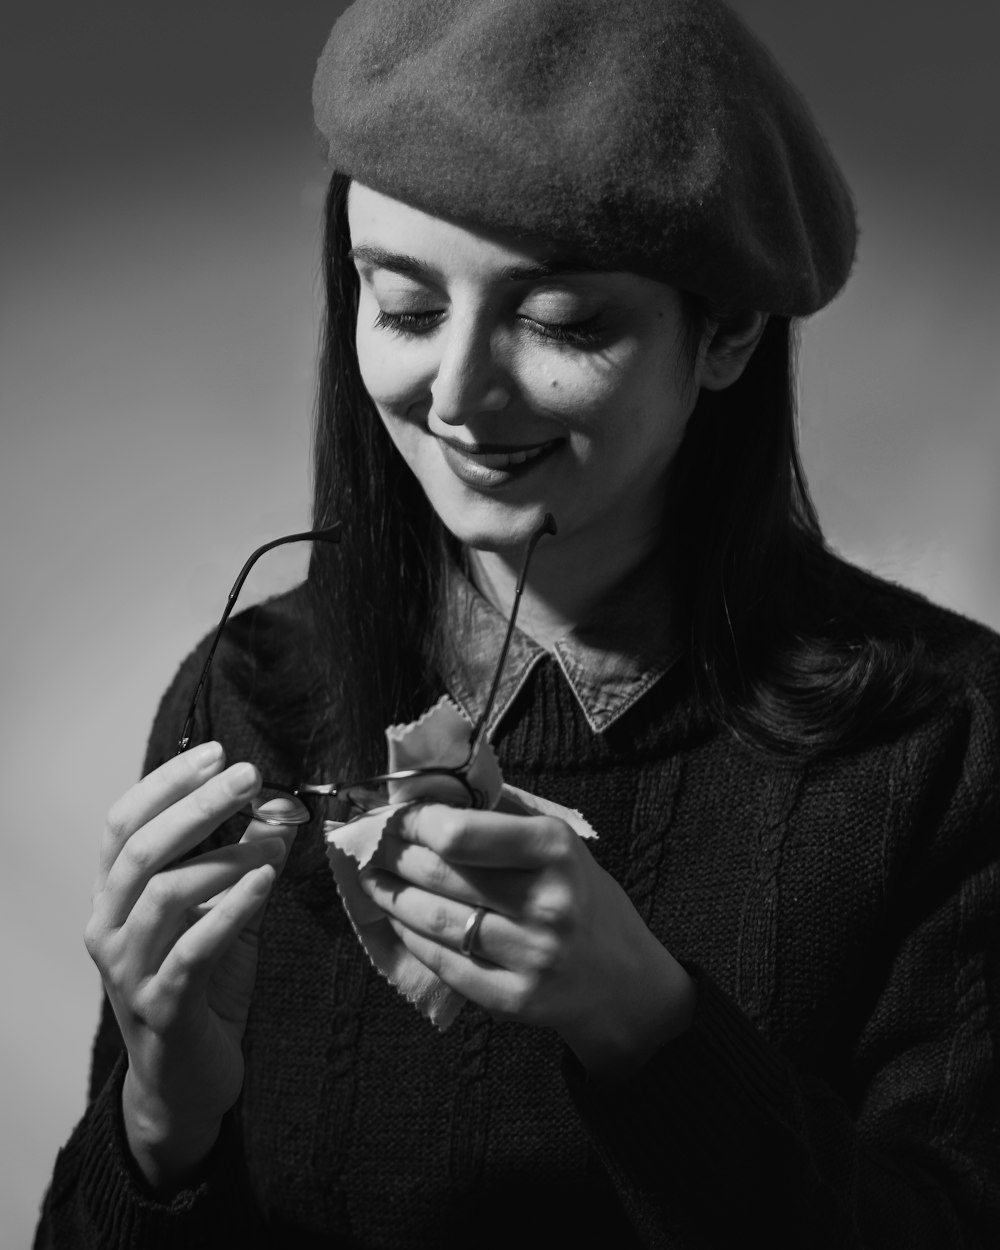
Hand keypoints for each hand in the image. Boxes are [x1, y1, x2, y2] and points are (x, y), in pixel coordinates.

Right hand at [84, 742, 297, 1189]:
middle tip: (246, 777)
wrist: (186, 1082)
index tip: (216, 754)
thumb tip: (278, 805)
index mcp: (115, 898)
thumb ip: (240, 862)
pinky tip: (263, 881)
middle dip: (196, 806)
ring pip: (165, 895)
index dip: (167, 784)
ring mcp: (130, 972)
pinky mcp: (163, 1009)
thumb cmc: (202, 988)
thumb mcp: (221, 913)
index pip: (124, 824)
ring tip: (270, 841)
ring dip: (223, 857)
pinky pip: (193, 951)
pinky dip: (230, 909)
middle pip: (141, 850)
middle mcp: (110, 929)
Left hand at [359, 803, 694, 1077]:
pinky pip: (444, 964)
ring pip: (434, 921)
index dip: (415, 823)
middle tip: (371, 845)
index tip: (394, 816)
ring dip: (392, 897)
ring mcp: (531, 955)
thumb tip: (433, 787)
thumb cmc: (579, 894)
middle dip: (394, 857)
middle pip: (440, 875)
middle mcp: (547, 903)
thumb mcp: (558, 841)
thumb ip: (503, 811)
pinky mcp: (514, 999)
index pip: (460, 833)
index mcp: (554, 850)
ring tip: (373, 880)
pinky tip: (398, 921)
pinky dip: (411, 939)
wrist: (621, 977)